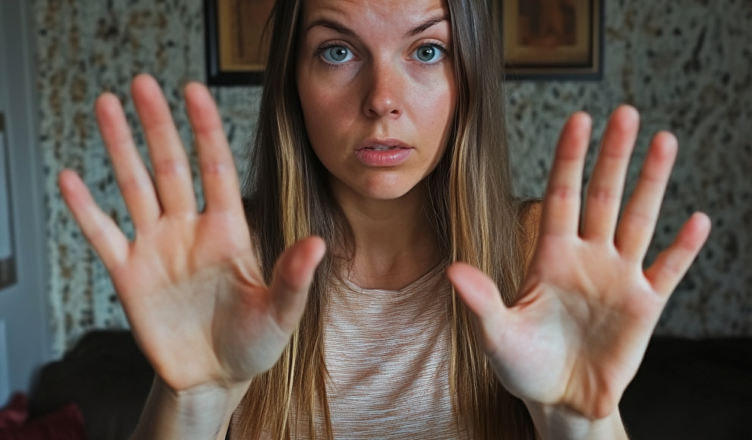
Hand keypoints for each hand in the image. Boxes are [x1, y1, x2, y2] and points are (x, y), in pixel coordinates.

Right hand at [58, 74, 324, 392]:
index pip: (216, 168)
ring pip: (134, 187)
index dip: (205, 129)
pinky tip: (70, 178)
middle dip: (156, 125)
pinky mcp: (129, 275)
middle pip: (171, 166)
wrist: (214, 377)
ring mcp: (157, 249)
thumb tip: (317, 244)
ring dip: (119, 148)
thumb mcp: (280, 313)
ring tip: (105, 105)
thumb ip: (293, 278)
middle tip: (141, 82)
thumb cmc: (253, 344)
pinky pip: (103, 234)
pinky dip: (86, 208)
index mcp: (229, 231)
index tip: (195, 90)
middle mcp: (190, 230)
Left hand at [448, 106, 710, 419]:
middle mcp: (587, 257)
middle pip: (604, 196)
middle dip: (615, 155)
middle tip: (627, 112)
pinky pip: (668, 270)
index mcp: (550, 256)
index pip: (561, 195)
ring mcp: (618, 278)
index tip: (580, 118)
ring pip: (639, 220)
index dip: (570, 158)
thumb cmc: (524, 365)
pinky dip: (684, 248)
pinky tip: (698, 220)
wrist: (561, 400)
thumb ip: (482, 301)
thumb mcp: (498, 334)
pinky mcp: (645, 306)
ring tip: (665, 141)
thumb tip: (452, 270)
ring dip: (653, 183)